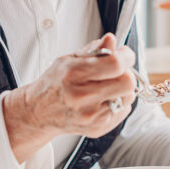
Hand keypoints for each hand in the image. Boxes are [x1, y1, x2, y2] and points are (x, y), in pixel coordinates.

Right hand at [2, 33, 135, 161]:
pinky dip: (119, 102)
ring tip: (108, 86)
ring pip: (129, 97)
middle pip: (127, 83)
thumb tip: (112, 40)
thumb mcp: (70, 59)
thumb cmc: (56, 83)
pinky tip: (104, 100)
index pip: (115, 64)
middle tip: (119, 71)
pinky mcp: (98, 128)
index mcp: (75, 74)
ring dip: (124, 89)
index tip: (125, 54)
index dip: (126, 56)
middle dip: (127, 73)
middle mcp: (83, 97)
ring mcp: (91, 115)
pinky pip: (124, 110)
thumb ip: (94, 49)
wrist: (40, 112)